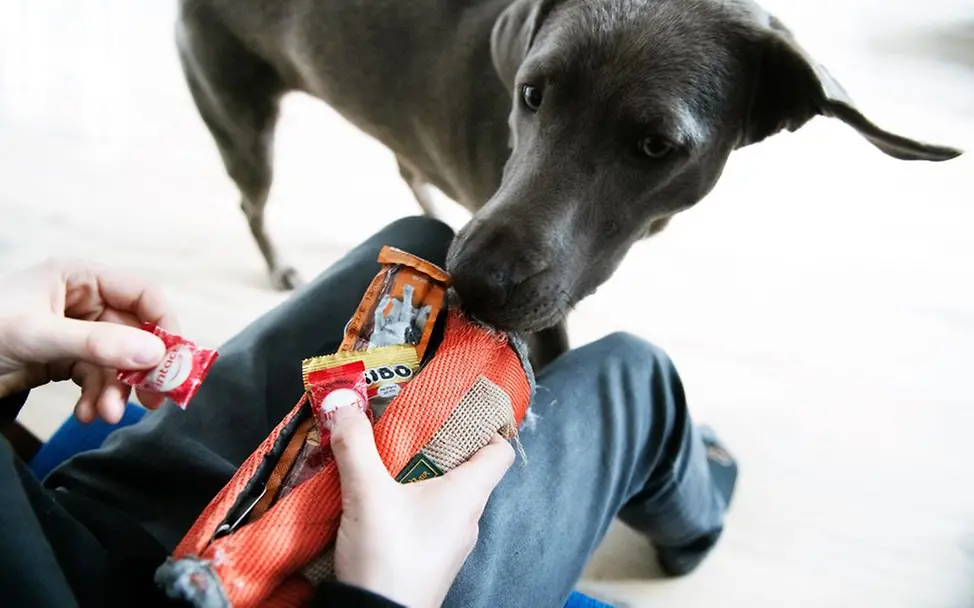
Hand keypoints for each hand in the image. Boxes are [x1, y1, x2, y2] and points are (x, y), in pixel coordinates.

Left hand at [0, 259, 179, 422]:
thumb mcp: (41, 336)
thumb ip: (99, 344)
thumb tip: (155, 355)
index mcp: (80, 277)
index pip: (142, 294)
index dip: (163, 325)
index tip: (173, 360)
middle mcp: (83, 301)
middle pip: (134, 332)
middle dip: (139, 369)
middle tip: (154, 400)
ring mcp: (75, 331)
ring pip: (116, 361)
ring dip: (115, 390)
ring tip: (106, 415)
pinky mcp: (64, 358)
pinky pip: (95, 377)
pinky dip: (95, 397)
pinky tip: (86, 414)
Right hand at [330, 405, 513, 607]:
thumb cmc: (388, 555)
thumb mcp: (366, 493)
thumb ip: (355, 445)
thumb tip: (344, 403)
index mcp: (468, 494)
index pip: (500, 452)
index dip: (486, 428)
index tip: (458, 414)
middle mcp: (469, 518)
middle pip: (469, 470)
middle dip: (440, 447)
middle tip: (409, 431)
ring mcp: (453, 544)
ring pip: (447, 497)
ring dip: (423, 478)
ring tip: (389, 463)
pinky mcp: (433, 561)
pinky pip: (432, 522)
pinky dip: (413, 505)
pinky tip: (383, 503)